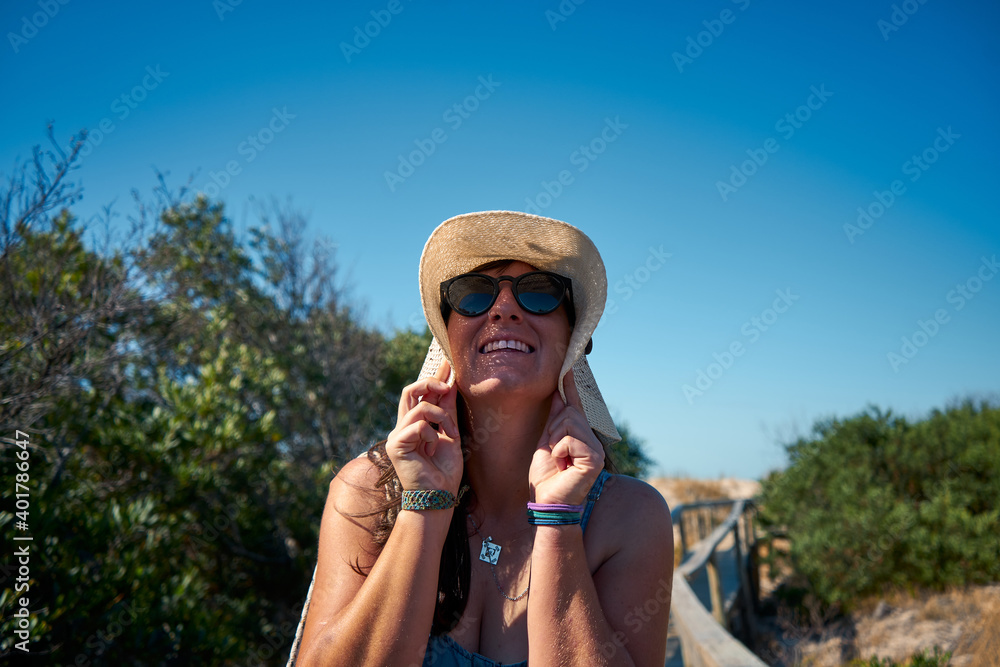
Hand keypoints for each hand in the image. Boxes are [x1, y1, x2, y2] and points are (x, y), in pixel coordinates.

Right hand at [385, 359, 463, 494]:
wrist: (439, 496)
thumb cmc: (445, 471)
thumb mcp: (450, 434)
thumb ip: (447, 411)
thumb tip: (450, 385)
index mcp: (415, 425)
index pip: (421, 394)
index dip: (434, 377)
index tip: (448, 362)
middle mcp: (403, 427)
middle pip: (410, 391)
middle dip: (429, 383)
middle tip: (447, 385)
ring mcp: (397, 436)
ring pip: (419, 407)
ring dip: (441, 417)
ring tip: (449, 434)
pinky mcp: (396, 445)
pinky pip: (418, 426)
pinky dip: (432, 435)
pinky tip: (433, 450)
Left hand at [529, 369, 604, 505]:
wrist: (547, 501)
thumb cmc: (546, 476)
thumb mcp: (546, 441)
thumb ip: (554, 419)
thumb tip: (557, 394)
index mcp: (581, 436)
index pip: (576, 405)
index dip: (572, 384)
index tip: (569, 364)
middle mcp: (592, 440)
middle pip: (569, 412)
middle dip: (553, 430)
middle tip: (554, 453)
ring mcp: (596, 450)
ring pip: (569, 423)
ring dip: (554, 441)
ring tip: (558, 460)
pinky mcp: (594, 459)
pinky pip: (569, 439)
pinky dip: (559, 451)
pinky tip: (563, 466)